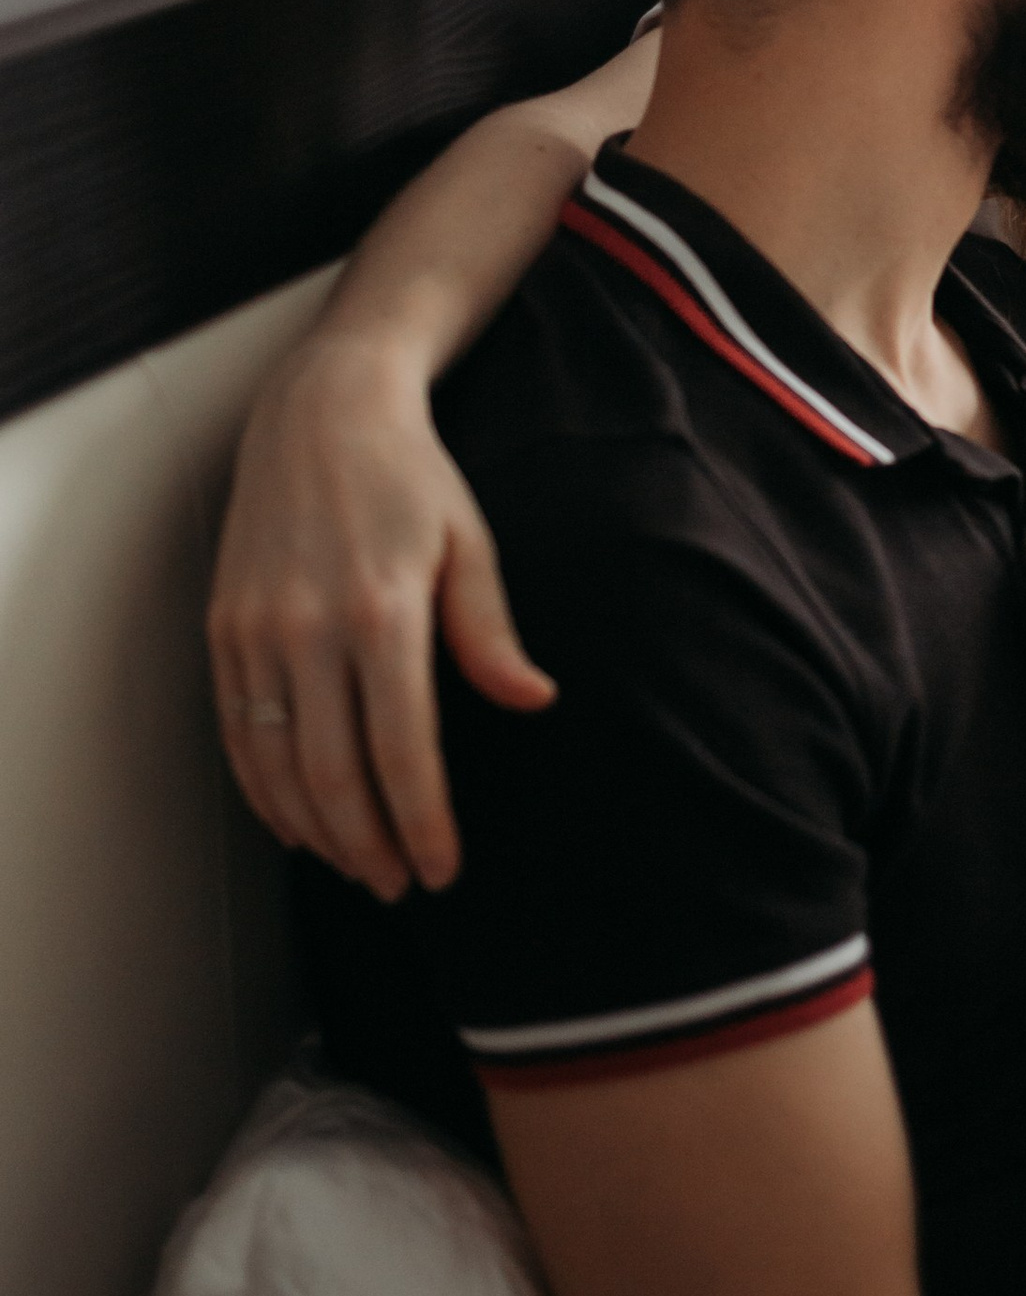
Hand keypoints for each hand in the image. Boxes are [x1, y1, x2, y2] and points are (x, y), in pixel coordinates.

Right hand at [206, 331, 553, 897]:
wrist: (320, 410)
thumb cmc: (410, 476)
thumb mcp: (470, 542)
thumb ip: (491, 632)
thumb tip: (534, 701)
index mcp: (382, 610)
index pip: (401, 749)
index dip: (423, 822)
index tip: (443, 869)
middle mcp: (308, 627)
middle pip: (332, 775)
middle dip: (369, 846)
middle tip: (402, 885)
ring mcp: (255, 631)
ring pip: (275, 767)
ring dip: (317, 831)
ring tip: (359, 866)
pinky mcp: (222, 629)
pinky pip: (237, 734)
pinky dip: (263, 791)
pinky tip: (298, 822)